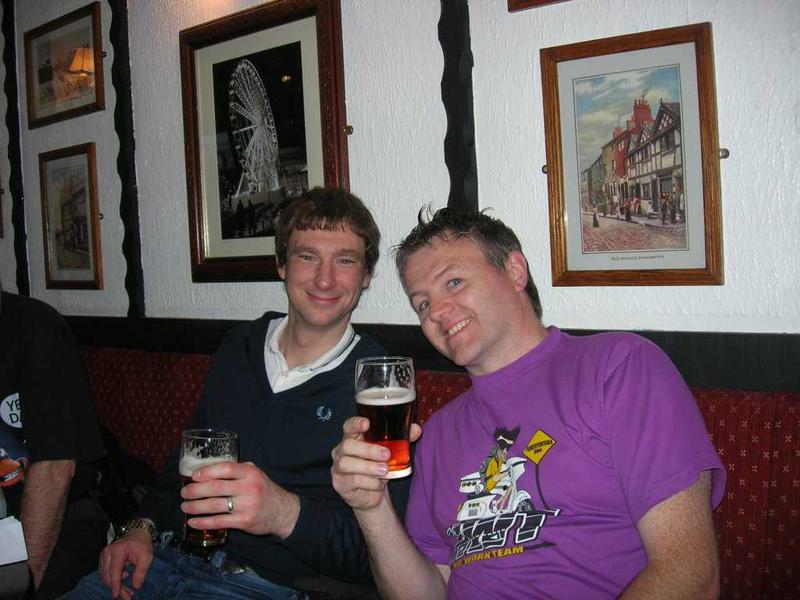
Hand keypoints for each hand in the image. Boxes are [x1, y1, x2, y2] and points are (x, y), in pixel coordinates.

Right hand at [99, 528, 152, 599]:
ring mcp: (104, 555)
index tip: (117, 595)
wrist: (137, 533)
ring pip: (105, 576)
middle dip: (116, 588)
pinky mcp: (103, 558)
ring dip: (114, 586)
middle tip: (127, 596)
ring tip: (126, 592)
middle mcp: (107, 552)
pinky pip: (105, 573)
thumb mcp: (147, 556)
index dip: (115, 585)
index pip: (114, 571)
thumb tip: (136, 586)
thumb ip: (141, 571)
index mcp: (118, 550)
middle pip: (108, 576)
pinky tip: (123, 582)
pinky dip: (112, 580)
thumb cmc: (142, 544)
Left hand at [181, 461, 299, 538]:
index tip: (193, 476)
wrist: (282, 511)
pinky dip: (203, 522)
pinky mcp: (244, 521)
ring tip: (185, 506)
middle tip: (184, 493)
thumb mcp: (255, 474)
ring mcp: (247, 505)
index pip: (226, 469)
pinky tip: (193, 522)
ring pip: (215, 505)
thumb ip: (237, 470)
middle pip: (216, 488)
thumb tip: (211, 468)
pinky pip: (219, 522)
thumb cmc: (264, 490)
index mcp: (250, 472)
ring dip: (196, 507)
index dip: (208, 471)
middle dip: (196, 491)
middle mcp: (249, 487)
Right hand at [331, 417, 420, 510]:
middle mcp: (341, 451)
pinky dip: (369, 482)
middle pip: (348, 445)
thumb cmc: (379, 466)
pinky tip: (378, 484)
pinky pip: (353, 480)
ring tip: (384, 470)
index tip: (367, 423)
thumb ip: (402, 439)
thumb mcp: (391, 453)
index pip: (349, 426)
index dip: (355, 423)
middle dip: (368, 450)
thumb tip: (417, 429)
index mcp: (352, 438)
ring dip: (369, 467)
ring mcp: (338, 467)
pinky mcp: (339, 483)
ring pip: (347, 463)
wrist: (373, 494)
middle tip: (386, 455)